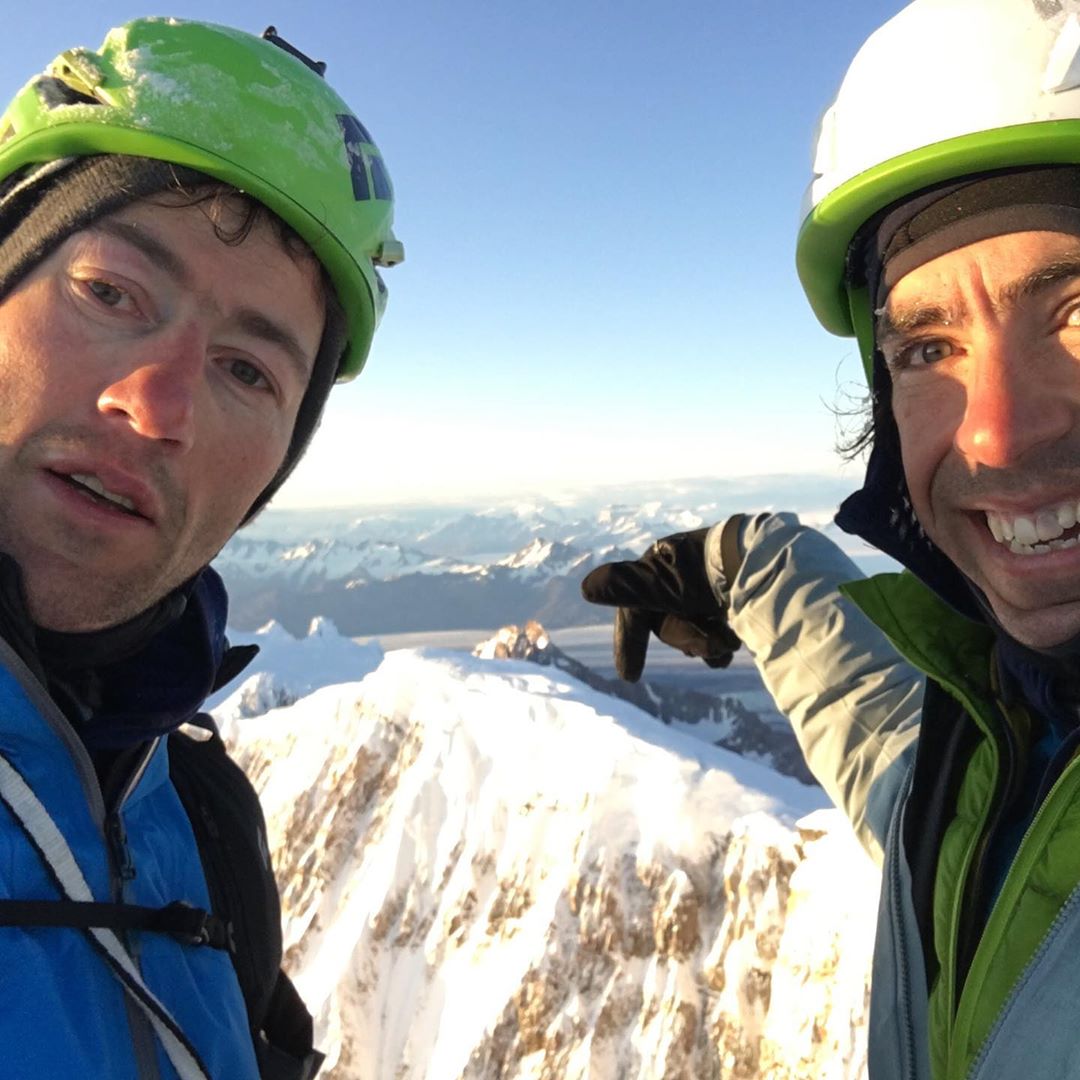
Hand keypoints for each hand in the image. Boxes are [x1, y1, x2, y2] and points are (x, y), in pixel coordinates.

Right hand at [580, 528, 740, 681]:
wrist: (766, 563)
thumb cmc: (709, 574)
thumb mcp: (664, 584)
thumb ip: (626, 587)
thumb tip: (586, 587)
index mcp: (657, 568)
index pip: (634, 612)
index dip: (629, 643)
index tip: (630, 677)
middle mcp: (678, 579)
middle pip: (668, 627)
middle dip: (688, 640)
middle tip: (712, 644)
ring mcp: (705, 591)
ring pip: (694, 634)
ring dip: (707, 644)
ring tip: (728, 641)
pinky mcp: (729, 602)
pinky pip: (715, 634)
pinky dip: (721, 643)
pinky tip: (734, 640)